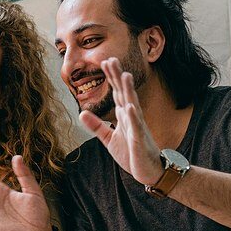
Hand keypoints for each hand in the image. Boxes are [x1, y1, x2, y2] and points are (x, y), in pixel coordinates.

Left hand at [79, 59, 161, 185]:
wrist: (149, 171)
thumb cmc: (132, 153)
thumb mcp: (109, 139)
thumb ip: (96, 126)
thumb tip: (81, 113)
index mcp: (124, 116)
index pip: (117, 93)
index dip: (111, 78)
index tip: (105, 61)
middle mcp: (132, 118)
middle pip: (124, 94)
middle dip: (118, 77)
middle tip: (112, 59)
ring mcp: (137, 128)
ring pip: (132, 105)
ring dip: (129, 91)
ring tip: (125, 75)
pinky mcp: (140, 141)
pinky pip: (136, 128)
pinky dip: (133, 117)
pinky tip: (130, 106)